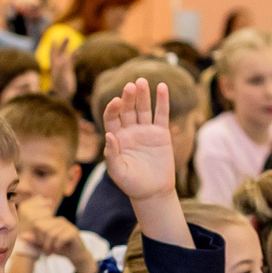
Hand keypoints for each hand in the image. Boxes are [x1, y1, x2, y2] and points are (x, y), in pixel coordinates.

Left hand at [100, 79, 177, 204]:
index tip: (116, 102)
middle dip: (129, 97)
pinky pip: (161, 114)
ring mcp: (145, 131)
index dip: (113, 109)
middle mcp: (130, 131)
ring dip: (143, 95)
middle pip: (128, 109)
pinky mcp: (161, 133)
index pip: (112, 118)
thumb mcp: (118, 172)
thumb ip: (112, 155)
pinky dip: (162, 101)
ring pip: (144, 109)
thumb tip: (109, 135)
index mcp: (116, 138)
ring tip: (142, 81)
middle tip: (130, 85)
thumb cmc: (131, 183)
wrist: (153, 191)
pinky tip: (162, 87)